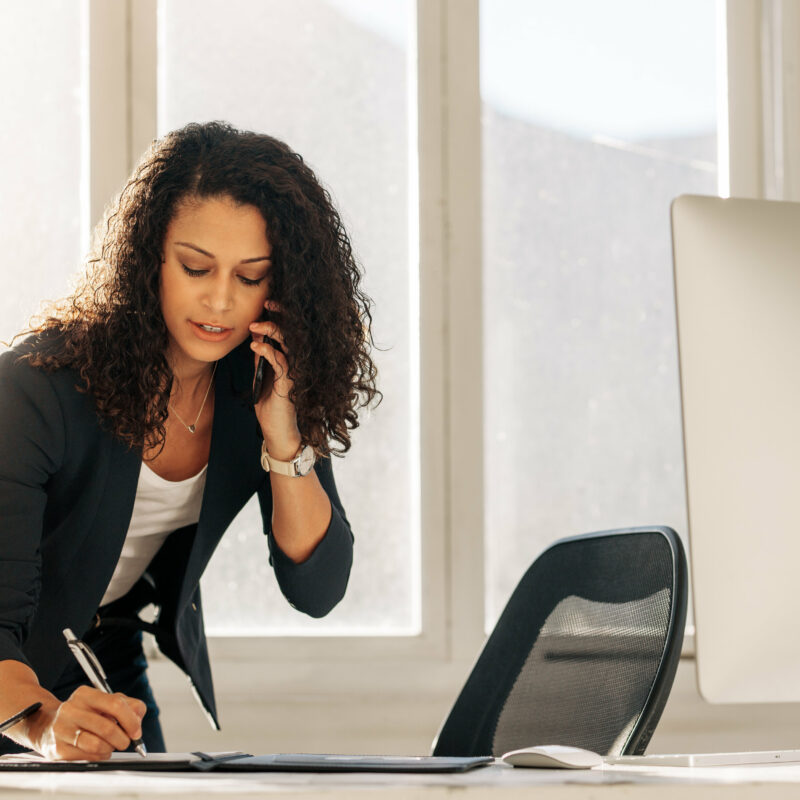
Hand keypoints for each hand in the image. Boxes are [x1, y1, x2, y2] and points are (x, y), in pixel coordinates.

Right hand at [29, 686, 145, 760]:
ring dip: (110, 749)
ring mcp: (62, 729)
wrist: (48, 726)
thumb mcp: (104, 703)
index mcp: (85, 694)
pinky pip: (87, 757)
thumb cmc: (84, 714)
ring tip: (110, 746)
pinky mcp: (57, 749)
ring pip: (97, 744)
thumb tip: (138, 719)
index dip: (130, 720)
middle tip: (125, 742)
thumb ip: (127, 706)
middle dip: (123, 739)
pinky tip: (98, 751)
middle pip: (107, 727)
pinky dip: (99, 756)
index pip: (115, 704)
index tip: (136, 732)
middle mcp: (71, 709)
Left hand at [250, 299, 301, 459]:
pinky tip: (256, 345)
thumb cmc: (271, 408)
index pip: (288, 332)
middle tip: (266, 304)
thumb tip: (256, 338)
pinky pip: (281, 362)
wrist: (277, 432)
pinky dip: (267, 351)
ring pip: (288, 344)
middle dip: (279, 316)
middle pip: (292, 333)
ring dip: (271, 331)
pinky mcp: (290, 383)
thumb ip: (262, 359)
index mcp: (290, 360)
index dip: (280, 316)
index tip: (268, 303)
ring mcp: (294, 372)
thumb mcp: (262, 378)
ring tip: (254, 325)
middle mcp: (295, 363)